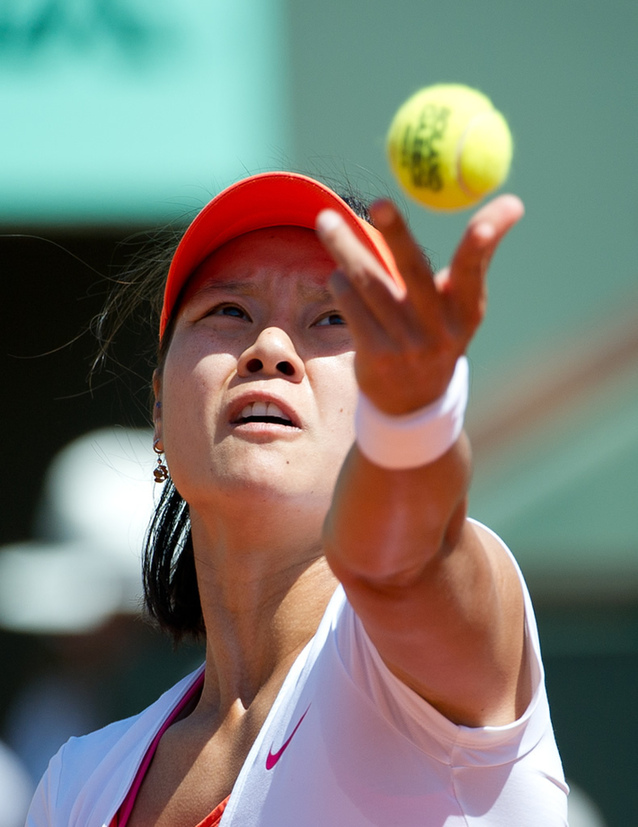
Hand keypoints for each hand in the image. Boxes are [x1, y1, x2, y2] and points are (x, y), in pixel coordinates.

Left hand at [316, 195, 523, 414]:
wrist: (412, 403)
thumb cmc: (437, 334)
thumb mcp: (463, 305)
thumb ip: (477, 257)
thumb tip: (513, 203)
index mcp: (466, 312)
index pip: (474, 271)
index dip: (485, 242)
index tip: (507, 207)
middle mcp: (439, 329)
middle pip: (414, 271)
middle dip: (398, 232)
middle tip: (378, 200)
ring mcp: (407, 345)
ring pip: (368, 282)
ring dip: (344, 246)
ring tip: (327, 223)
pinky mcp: (376, 355)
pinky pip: (350, 305)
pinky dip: (340, 284)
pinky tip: (339, 277)